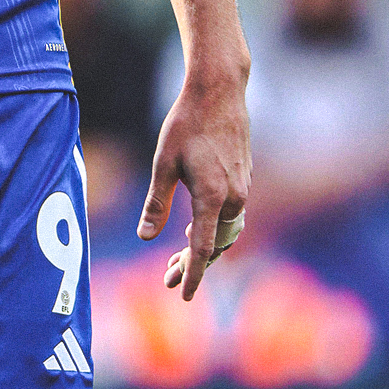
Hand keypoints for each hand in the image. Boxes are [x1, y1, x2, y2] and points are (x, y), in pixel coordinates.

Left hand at [138, 69, 250, 300]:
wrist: (219, 92)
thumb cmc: (186, 124)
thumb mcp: (163, 162)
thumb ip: (156, 202)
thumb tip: (144, 236)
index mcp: (213, 198)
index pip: (203, 249)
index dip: (193, 275)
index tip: (184, 297)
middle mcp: (234, 198)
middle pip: (216, 246)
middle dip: (193, 265)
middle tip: (167, 279)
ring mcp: (243, 189)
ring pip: (226, 232)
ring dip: (205, 249)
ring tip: (177, 259)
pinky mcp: (244, 179)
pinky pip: (231, 217)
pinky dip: (214, 230)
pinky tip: (195, 230)